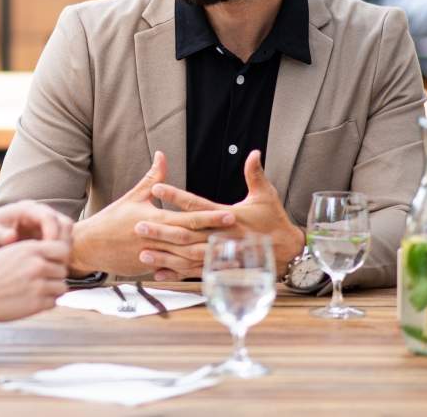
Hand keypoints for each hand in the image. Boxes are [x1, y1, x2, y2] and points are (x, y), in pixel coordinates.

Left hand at [0, 201, 72, 270]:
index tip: (48, 251)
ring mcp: (47, 225)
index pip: (49, 217)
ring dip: (64, 250)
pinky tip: (51, 267)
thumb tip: (11, 237)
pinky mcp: (49, 235)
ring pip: (67, 235)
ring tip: (54, 266)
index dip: (52, 233)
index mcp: (27, 209)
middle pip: (64, 224)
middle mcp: (41, 214)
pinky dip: (60, 254)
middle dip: (63, 243)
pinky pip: (62, 244)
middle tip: (56, 262)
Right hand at [0, 238, 70, 323]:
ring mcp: (38, 285)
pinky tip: (32, 301)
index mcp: (30, 249)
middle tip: (41, 281)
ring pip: (61, 287)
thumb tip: (52, 256)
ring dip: (52, 290)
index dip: (60, 258)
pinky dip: (46, 303)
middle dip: (55, 276)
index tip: (53, 264)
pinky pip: (54, 302)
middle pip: (63, 270)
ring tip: (37, 291)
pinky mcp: (36, 304)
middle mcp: (37, 265)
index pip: (62, 249)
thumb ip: (32, 252)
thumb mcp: (9, 253)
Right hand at [70, 151, 234, 277]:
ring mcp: (154, 257)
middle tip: (240, 237)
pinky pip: (175, 271)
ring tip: (232, 258)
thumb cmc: (112, 219)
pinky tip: (209, 274)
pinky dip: (192, 272)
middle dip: (217, 239)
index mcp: (155, 219)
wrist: (90, 245)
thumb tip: (162, 154)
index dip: (210, 217)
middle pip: (193, 240)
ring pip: (187, 260)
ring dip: (210, 259)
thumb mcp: (134, 196)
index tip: (231, 215)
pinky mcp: (150, 269)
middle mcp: (157, 239)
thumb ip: (152, 178)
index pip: (189, 218)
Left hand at [144, 150, 303, 278]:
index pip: (197, 205)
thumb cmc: (274, 221)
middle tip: (138, 224)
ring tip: (142, 252)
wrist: (288, 252)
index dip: (176, 197)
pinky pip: (195, 272)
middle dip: (161, 229)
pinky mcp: (220, 268)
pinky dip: (177, 273)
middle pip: (186, 233)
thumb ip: (255, 174)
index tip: (157, 188)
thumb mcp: (266, 196)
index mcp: (228, 217)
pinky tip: (159, 273)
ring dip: (165, 255)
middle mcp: (221, 237)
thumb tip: (254, 153)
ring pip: (186, 256)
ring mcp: (219, 255)